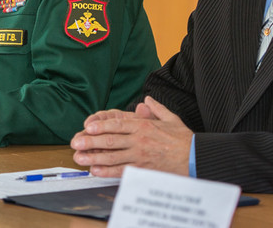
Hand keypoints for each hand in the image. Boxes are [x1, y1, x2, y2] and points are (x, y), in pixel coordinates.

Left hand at [70, 96, 192, 176]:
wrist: (196, 157)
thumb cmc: (183, 138)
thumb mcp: (170, 118)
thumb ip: (156, 108)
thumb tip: (147, 100)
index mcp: (143, 126)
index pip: (117, 124)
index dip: (100, 125)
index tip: (87, 126)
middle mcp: (139, 140)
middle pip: (110, 140)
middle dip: (90, 141)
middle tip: (75, 142)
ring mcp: (140, 156)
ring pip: (112, 156)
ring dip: (93, 157)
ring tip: (79, 157)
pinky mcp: (143, 170)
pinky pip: (122, 171)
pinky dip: (107, 171)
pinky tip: (95, 171)